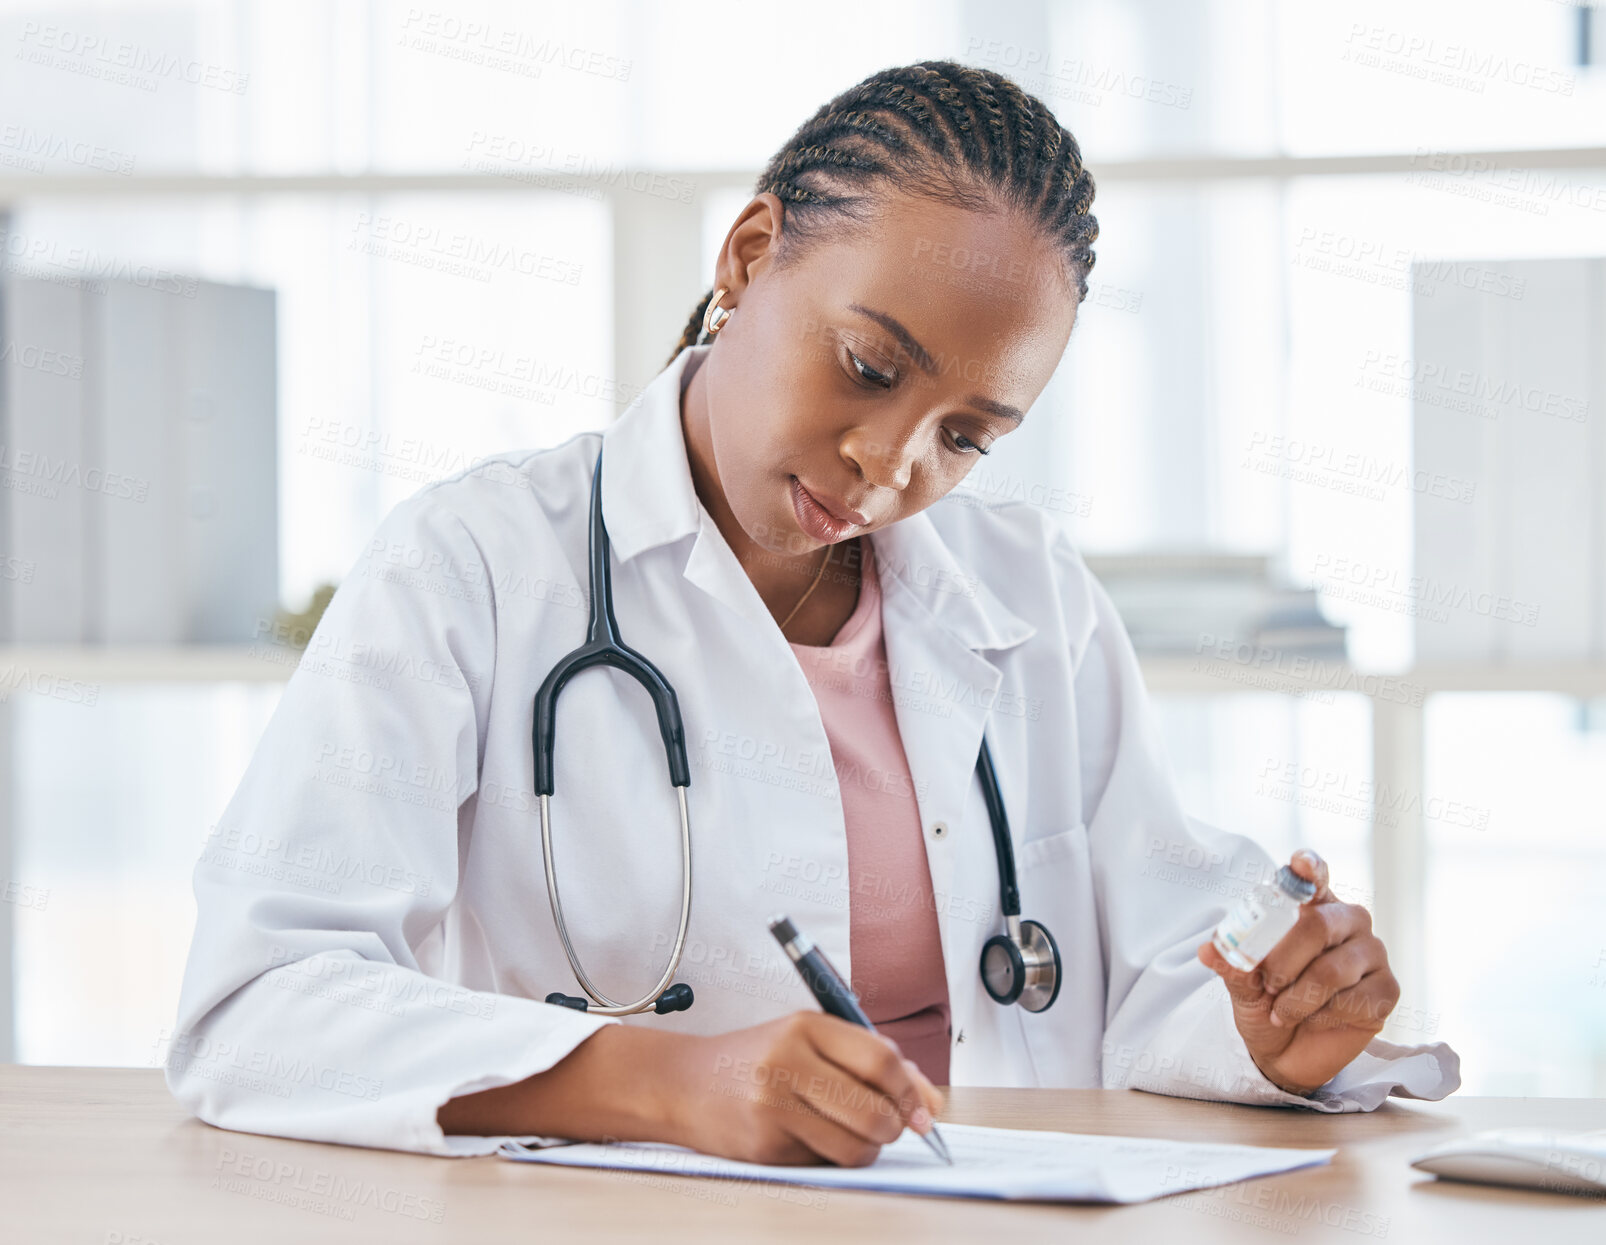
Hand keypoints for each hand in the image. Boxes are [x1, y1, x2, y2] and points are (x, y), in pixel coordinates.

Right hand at [660, 1011, 944, 1166]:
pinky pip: (823, 1161)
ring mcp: (773, 1107)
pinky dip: (832, 1156)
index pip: (879, 1058)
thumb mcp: (809, 1040)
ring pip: (854, 1146)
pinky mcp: (764, 1146)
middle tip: (894, 1128)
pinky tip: (814, 1138)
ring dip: (869, 1149)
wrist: (683, 1083)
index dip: (910, 1089)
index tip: (923, 1109)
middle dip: (896, 1127)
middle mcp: (787, 1063)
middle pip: (873, 1109)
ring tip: (858, 1136)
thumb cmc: (756, 1058)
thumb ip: (871, 1061)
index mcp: (805, 1026)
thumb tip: (931, 1102)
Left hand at [1197, 849, 1399, 1095]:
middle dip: (1283, 961)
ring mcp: (1372, 953)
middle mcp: (1347, 921)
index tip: (1299, 863)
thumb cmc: (1265, 1003)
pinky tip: (1313, 1020)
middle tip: (1267, 984)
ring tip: (1281, 1012)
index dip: (1309, 868)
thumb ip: (1234, 964)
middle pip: (1319, 926)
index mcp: (1311, 906)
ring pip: (1333, 970)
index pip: (1313, 876)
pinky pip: (1355, 1001)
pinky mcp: (1387, 989)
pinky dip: (1322, 1017)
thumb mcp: (1242, 984)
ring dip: (1298, 999)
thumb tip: (1210, 948)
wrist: (1285, 1052)